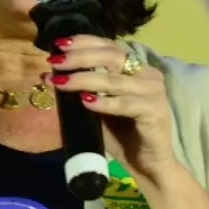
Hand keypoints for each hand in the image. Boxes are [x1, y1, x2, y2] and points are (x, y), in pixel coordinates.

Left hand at [46, 35, 176, 182]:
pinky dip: (104, 102)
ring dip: (84, 79)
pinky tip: (85, 101)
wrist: (148, 165)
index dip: (84, 42)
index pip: (110, 46)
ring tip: (61, 82)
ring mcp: (154, 92)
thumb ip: (84, 90)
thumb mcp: (99, 108)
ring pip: (114, 80)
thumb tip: (52, 75)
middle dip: (80, 57)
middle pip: (112, 56)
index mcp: (137, 68)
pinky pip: (125, 104)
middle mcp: (148, 75)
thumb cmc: (123, 135)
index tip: (59, 45)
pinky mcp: (156, 111)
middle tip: (55, 62)